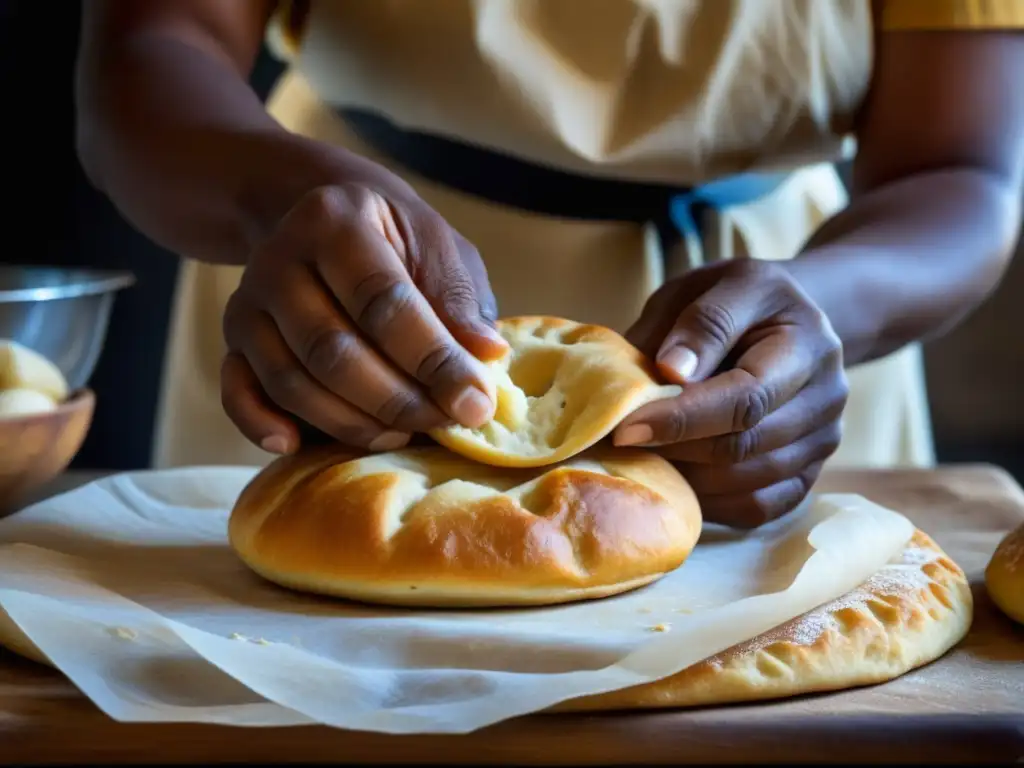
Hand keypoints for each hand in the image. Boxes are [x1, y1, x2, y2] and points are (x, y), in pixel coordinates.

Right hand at [221, 182, 508, 454]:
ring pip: (290, 381)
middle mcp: (279, 259)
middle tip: (443, 422)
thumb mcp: (438, 247)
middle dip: (395, 401)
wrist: (325, 218)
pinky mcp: (232, 341)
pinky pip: (236, 393)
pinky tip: (295, 446)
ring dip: (350, 422)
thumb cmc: (397, 242)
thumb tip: (484, 356)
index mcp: (335, 221)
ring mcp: (248, 302)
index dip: (432, 360)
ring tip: (403, 433)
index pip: (382, 302)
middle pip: (331, 350)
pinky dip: (261, 425)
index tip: (475, 403)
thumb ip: (459, 300)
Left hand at [613, 260, 848, 527]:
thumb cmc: (735, 302)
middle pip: (745, 444)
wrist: (788, 321)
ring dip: (687, 478)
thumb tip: (671, 374)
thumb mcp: (712, 286)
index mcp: (805, 340)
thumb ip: (696, 324)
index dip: (682, 418)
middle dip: (675, 450)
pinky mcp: (809, 473)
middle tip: (620, 449)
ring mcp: (823, 439)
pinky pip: (758, 507)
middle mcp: (826, 395)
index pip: (745, 396)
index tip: (625, 428)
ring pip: (748, 482)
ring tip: (641, 460)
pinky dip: (710, 503)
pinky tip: (676, 481)